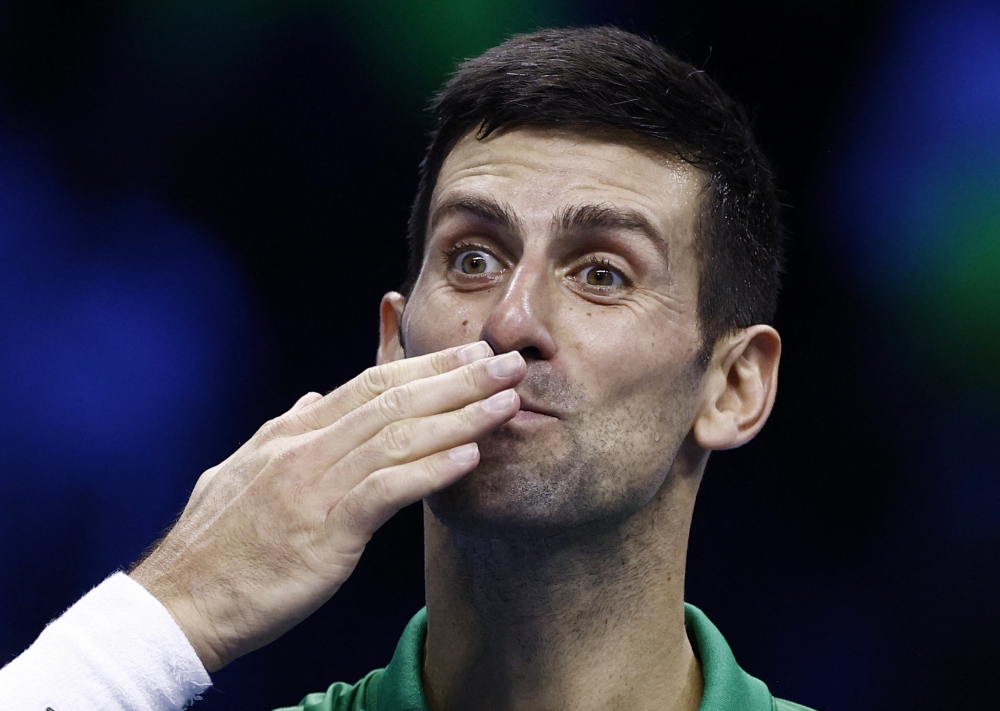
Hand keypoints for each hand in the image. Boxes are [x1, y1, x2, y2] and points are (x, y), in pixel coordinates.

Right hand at [129, 342, 524, 671]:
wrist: (178, 603)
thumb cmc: (216, 544)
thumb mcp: (242, 471)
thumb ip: (282, 432)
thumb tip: (308, 400)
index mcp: (292, 434)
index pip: (369, 384)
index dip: (424, 366)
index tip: (468, 355)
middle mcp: (305, 449)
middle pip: (393, 400)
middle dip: (457, 379)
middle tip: (507, 362)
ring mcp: (314, 487)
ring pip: (398, 437)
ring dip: (460, 417)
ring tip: (507, 402)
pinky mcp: (323, 532)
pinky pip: (385, 491)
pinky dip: (430, 471)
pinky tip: (469, 456)